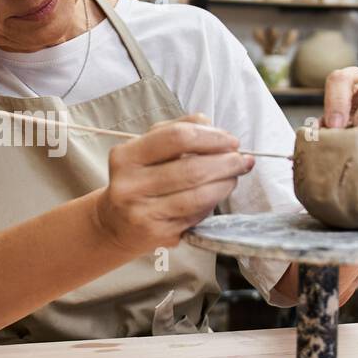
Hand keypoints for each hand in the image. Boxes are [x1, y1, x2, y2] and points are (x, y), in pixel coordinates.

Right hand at [93, 114, 253, 252]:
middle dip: (226, 162)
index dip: (211, 137)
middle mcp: (130, 185)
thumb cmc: (137, 181)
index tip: (230, 140)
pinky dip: (212, 203)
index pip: (177, 137)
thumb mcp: (145, 150)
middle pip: (192, 168)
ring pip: (198, 195)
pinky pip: (196, 215)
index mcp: (126, 156)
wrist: (114, 224)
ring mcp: (142, 212)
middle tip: (242, 160)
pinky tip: (218, 195)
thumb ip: (175, 131)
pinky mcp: (157, 234)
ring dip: (225, 183)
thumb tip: (210, 123)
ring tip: (234, 176)